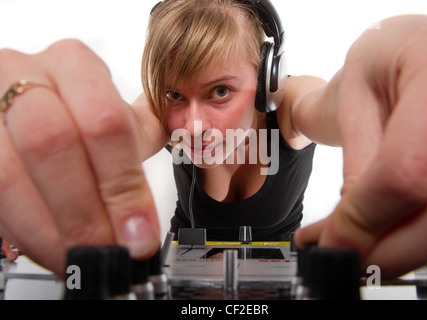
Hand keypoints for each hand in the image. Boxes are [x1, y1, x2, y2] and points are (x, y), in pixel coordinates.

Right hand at [0, 39, 159, 276]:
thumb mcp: (120, 115)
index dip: (123, 185)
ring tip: (80, 255)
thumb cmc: (79, 111)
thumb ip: (145, 140)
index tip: (139, 231)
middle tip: (110, 249)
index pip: (105, 122)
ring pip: (8, 174)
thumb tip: (162, 192)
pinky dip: (22, 230)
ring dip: (50, 229)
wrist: (26, 103)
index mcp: (74, 63)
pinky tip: (49, 245)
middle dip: (85, 211)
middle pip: (53, 144)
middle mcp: (23, 74)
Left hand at [296, 15, 426, 277]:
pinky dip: (420, 237)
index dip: (364, 217)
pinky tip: (388, 233)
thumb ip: (357, 157)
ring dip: (402, 250)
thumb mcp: (354, 92)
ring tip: (358, 245)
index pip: (406, 170)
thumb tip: (350, 225)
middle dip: (385, 252)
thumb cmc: (386, 61)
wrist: (424, 52)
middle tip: (342, 257)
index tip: (330, 241)